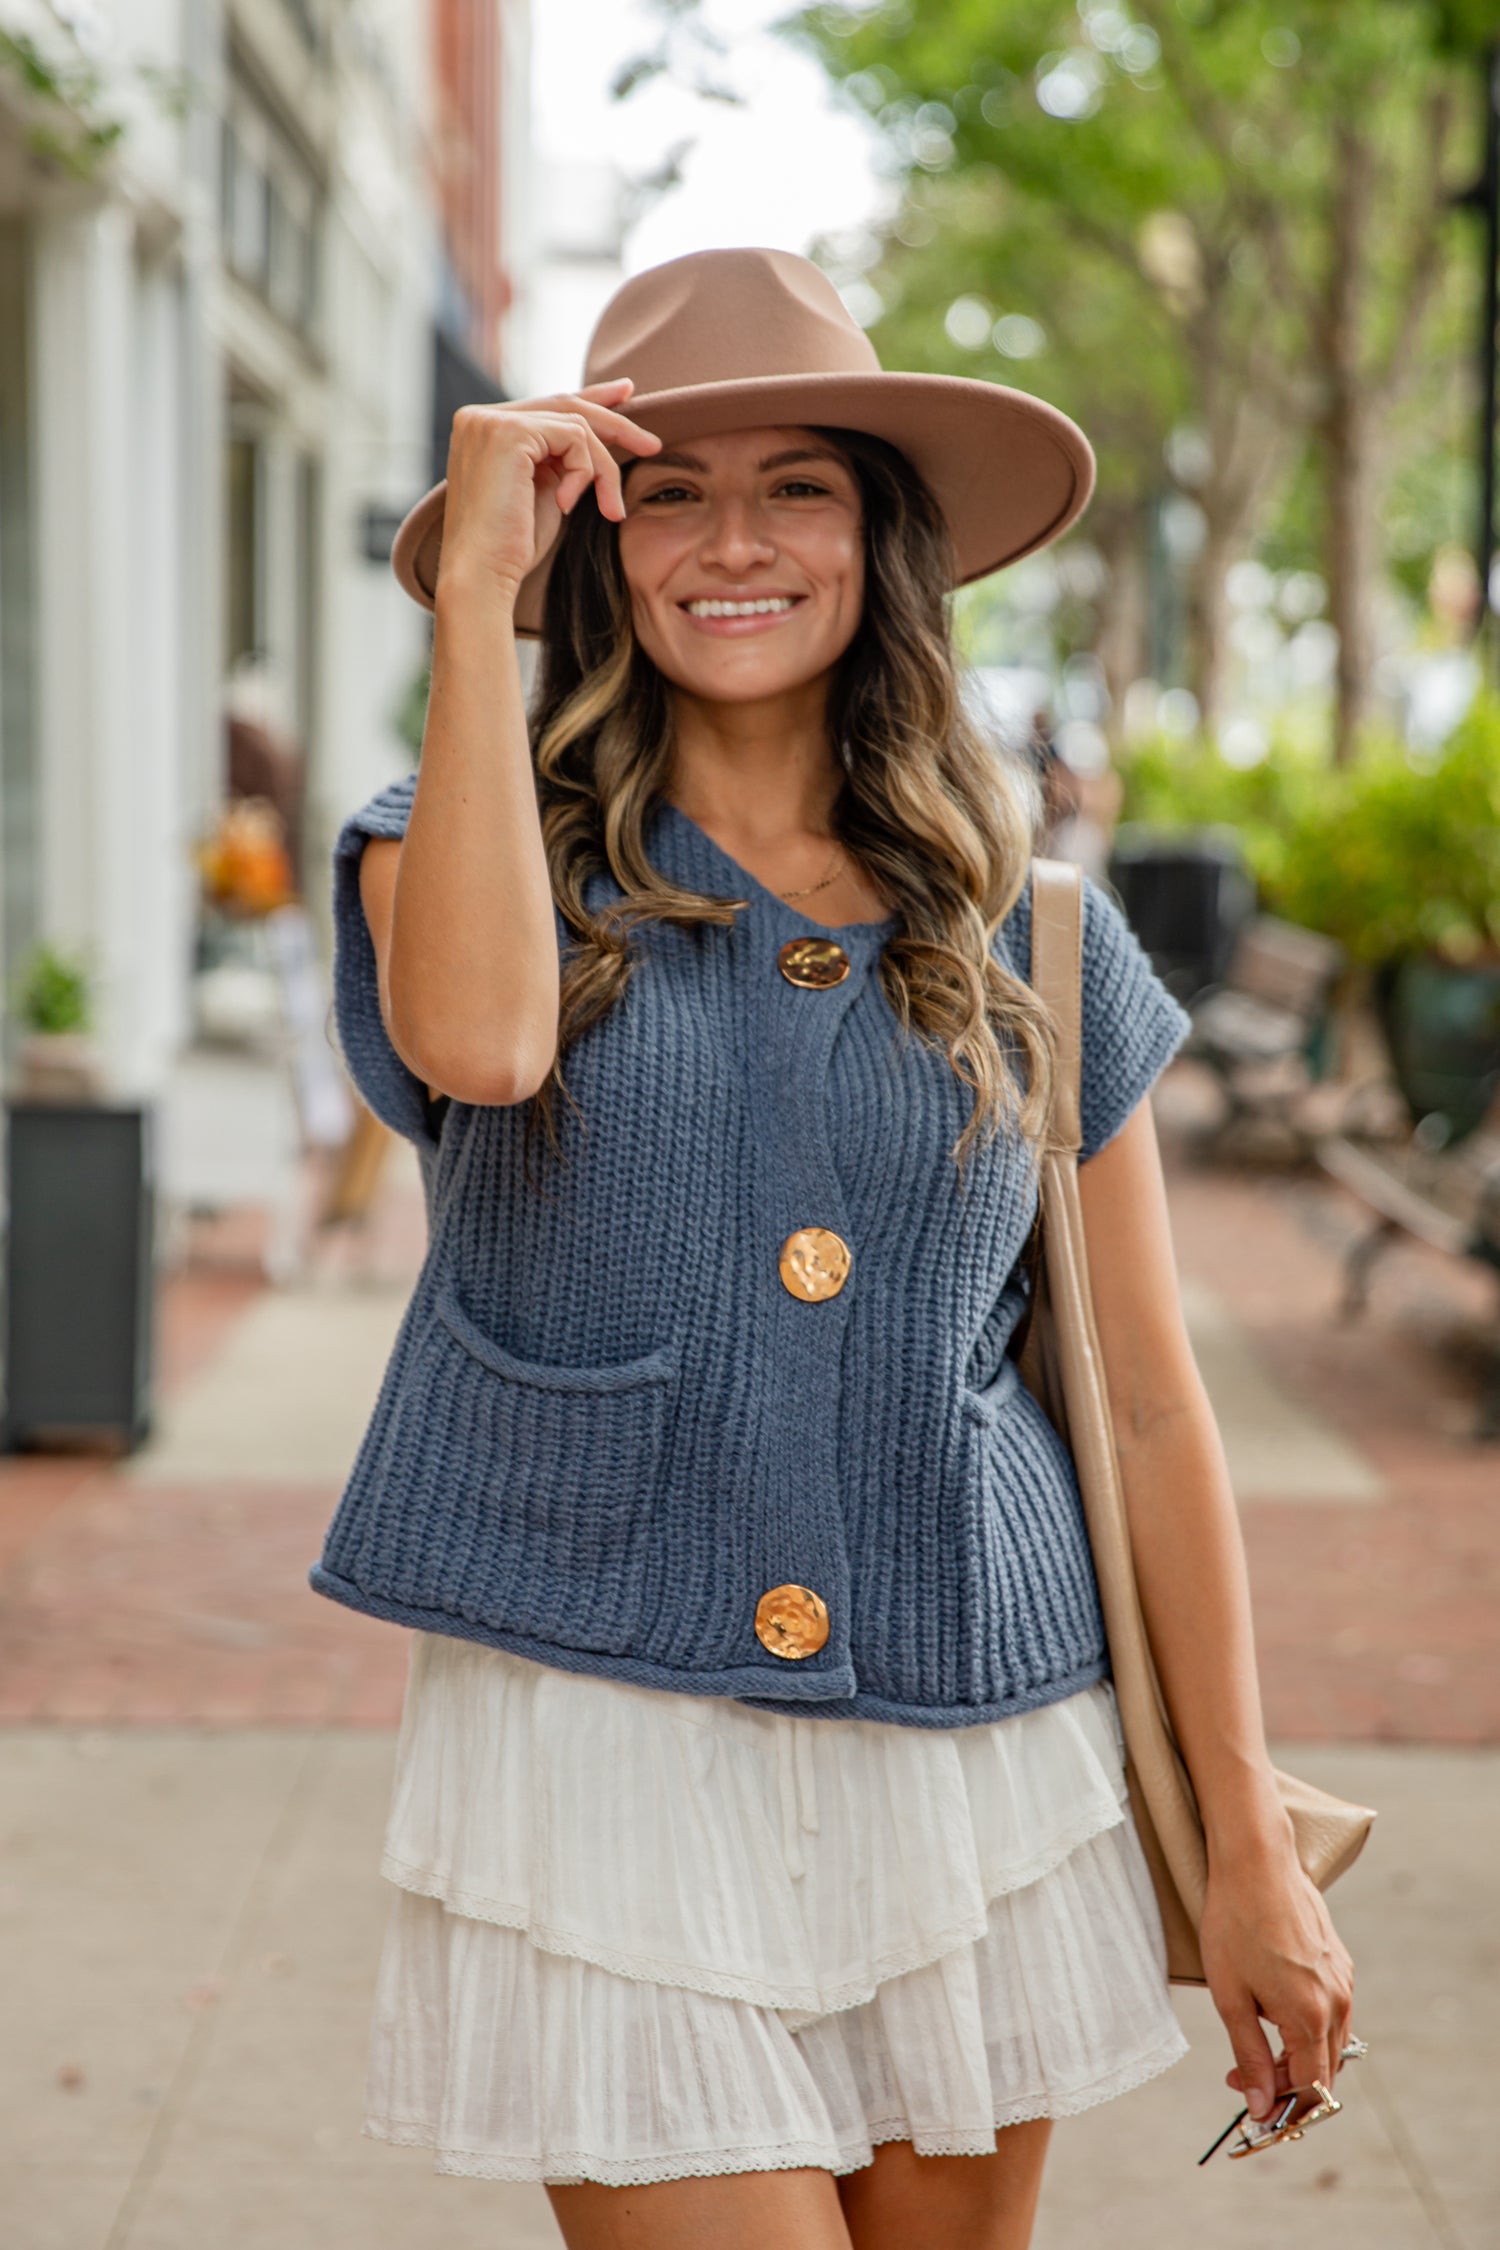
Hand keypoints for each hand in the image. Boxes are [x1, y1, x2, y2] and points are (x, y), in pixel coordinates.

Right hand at [436, 378, 661, 609]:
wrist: (482, 575)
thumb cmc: (511, 549)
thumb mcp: (543, 491)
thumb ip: (559, 459)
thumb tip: (593, 437)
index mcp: (484, 430)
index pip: (547, 405)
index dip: (591, 398)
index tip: (626, 394)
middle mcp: (480, 418)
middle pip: (564, 405)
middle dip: (615, 422)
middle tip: (652, 444)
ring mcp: (491, 421)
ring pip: (577, 426)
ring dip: (603, 470)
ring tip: (609, 509)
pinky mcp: (509, 432)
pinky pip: (575, 437)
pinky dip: (586, 472)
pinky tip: (566, 505)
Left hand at [1198, 1845, 1354, 2125]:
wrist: (1256, 1861)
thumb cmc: (1235, 1923)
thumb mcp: (1231, 1997)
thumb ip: (1250, 2056)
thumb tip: (1261, 2107)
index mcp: (1310, 2017)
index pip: (1309, 2090)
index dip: (1281, 2107)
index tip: (1250, 2106)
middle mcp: (1337, 2003)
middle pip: (1322, 2071)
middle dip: (1284, 2084)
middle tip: (1238, 2074)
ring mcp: (1343, 1981)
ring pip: (1329, 2044)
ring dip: (1296, 2057)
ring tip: (1252, 2041)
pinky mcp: (1340, 1963)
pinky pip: (1332, 2013)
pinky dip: (1307, 2027)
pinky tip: (1273, 2010)